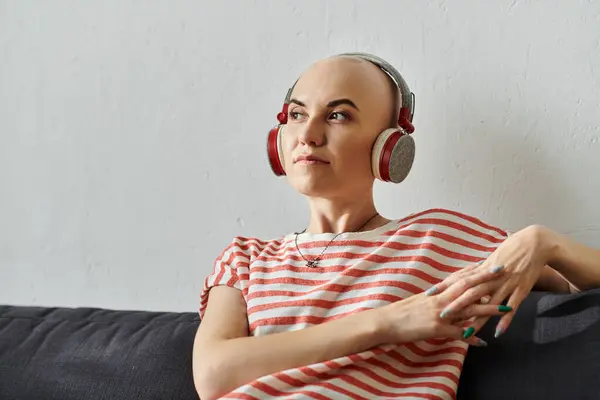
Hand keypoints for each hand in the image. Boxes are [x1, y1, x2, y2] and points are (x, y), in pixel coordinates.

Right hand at [376, 261, 511, 346]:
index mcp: (436, 292)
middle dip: (486, 279)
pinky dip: (471, 338)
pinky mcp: (436, 329)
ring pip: (468, 308)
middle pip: (467, 286)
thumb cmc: (400, 313)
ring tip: (507, 307)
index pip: (459, 277)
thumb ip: (435, 300)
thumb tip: (448, 298)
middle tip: (504, 271)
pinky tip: (484, 342)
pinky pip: (458, 333)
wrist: (384, 322)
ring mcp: (439, 313)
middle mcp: (440, 300)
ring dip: (489, 308)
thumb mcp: (419, 302)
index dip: (476, 270)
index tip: (490, 263)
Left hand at [431, 225, 552, 337]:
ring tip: (466, 332)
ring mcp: (506, 283)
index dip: (444, 286)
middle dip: (456, 304)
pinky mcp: (521, 289)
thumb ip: (480, 270)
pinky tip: (498, 332)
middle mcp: (492, 277)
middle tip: (442, 315)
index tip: (429, 293)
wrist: (535, 242)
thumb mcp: (493, 258)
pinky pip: (512, 307)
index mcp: (483, 269)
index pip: (459, 279)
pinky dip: (505, 320)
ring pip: (489, 304)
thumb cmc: (511, 248)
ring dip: (477, 319)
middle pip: (470, 292)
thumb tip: (467, 274)